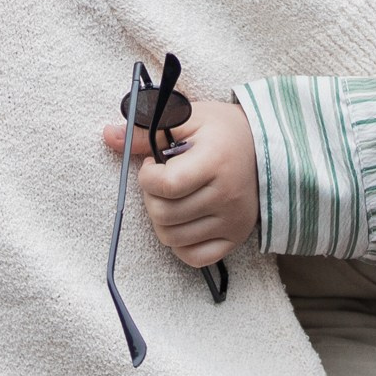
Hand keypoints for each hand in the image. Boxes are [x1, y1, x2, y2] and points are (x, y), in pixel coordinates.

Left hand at [103, 93, 257, 271]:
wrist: (267, 146)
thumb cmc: (222, 130)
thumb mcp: (187, 118)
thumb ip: (146, 130)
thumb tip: (108, 135)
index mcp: (215, 162)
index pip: (165, 186)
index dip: (147, 177)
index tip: (153, 164)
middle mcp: (226, 196)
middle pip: (164, 215)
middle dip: (151, 197)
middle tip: (161, 181)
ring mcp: (232, 221)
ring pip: (172, 238)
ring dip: (161, 219)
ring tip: (172, 198)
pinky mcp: (235, 238)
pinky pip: (193, 257)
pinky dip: (179, 244)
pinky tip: (183, 220)